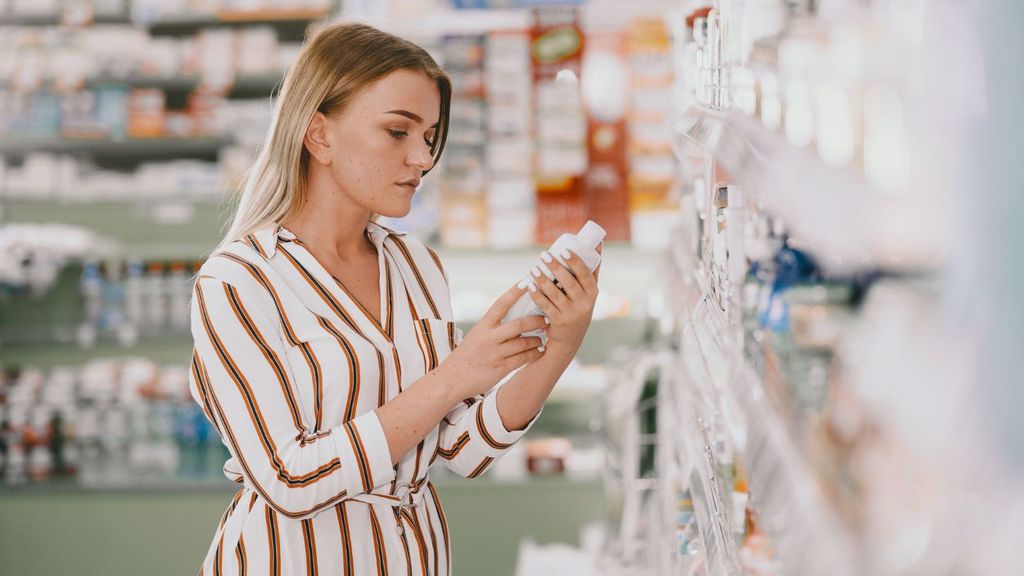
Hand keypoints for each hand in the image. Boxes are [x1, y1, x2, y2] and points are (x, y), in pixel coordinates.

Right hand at [438, 283, 547, 400]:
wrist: (451, 380)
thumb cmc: (466, 357)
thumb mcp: (476, 336)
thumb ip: (493, 328)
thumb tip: (515, 319)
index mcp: (482, 326)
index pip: (501, 304)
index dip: (515, 292)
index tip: (527, 281)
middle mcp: (489, 337)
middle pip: (518, 325)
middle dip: (536, 321)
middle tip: (545, 318)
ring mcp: (495, 353)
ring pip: (524, 342)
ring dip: (536, 340)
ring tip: (542, 338)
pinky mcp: (501, 368)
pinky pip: (523, 358)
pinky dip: (534, 354)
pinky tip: (539, 351)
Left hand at [527, 243, 600, 351]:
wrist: (571, 338)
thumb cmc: (579, 306)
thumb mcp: (589, 291)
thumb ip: (592, 270)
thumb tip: (597, 243)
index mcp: (593, 292)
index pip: (585, 274)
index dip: (575, 262)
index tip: (563, 251)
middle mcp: (584, 304)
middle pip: (569, 282)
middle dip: (555, 267)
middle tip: (544, 255)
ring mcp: (571, 314)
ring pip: (555, 293)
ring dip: (543, 280)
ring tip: (534, 268)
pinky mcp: (558, 322)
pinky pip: (545, 305)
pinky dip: (537, 295)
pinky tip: (530, 285)